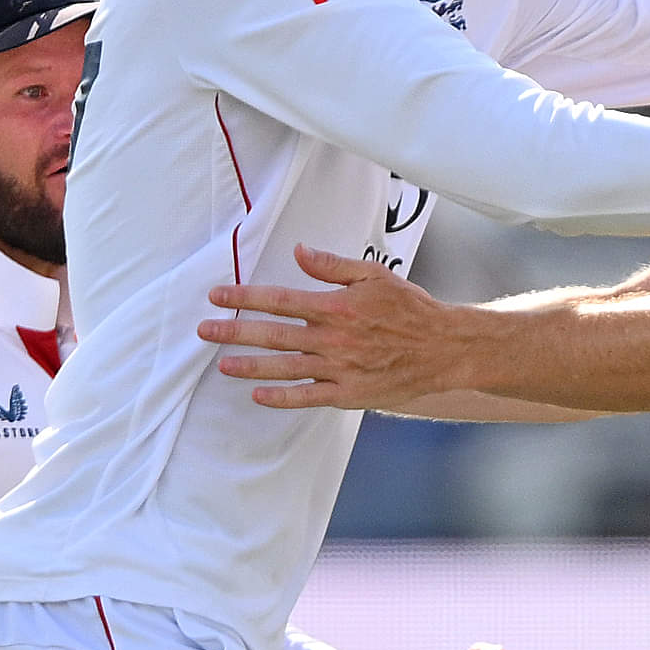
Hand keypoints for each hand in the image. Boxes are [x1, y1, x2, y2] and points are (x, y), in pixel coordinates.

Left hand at [202, 245, 464, 408]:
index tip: (217, 296)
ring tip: (223, 364)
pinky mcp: (349, 394)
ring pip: (285, 367)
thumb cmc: (410, 309)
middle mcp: (333, 338)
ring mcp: (339, 368)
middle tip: (204, 331)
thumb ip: (333, 265)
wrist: (444, 348)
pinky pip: (308, 396)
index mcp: (336, 306)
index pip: (280, 299)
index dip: (245, 297)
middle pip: (273, 334)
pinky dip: (282, 397)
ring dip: (251, 365)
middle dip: (235, 331)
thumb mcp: (374, 276)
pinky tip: (258, 394)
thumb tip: (299, 251)